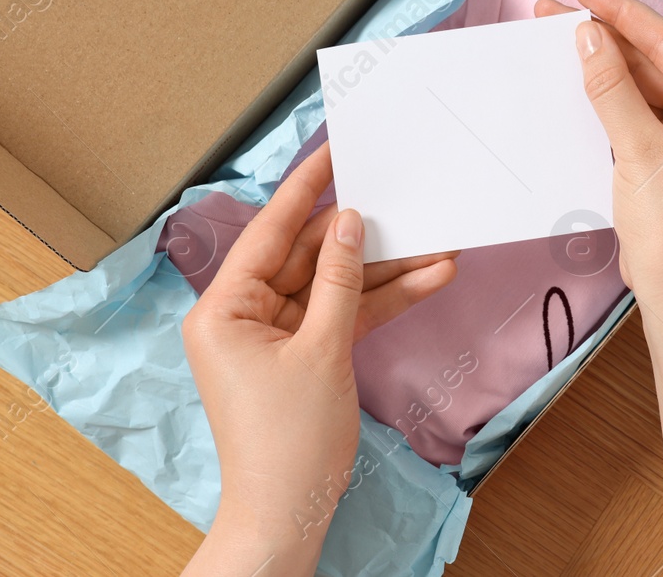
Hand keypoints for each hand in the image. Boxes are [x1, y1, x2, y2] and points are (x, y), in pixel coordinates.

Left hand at [182, 143, 456, 573]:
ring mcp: (276, 335)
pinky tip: (429, 278)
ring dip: (386, 270)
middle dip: (364, 236)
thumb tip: (349, 222)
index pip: (272, 232)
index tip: (335, 150)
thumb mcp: (322, 349)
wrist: (289, 511)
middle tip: (408, 199)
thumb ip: (340, 281)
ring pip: (336, 285)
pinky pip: (345, 314)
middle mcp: (244, 314)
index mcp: (224, 307)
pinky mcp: (306, 355)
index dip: (307, 189)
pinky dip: (383, 301)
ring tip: (438, 243)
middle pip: (310, 256)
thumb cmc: (289, 437)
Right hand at [536, 0, 662, 323]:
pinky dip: (611, 99)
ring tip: (554, 34)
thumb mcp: (639, 151)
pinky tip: (576, 77)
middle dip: (607, 37)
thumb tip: (587, 34)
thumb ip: (612, 88)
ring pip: (647, 86)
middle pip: (658, 62)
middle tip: (553, 8)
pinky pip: (643, 114)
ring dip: (604, 66)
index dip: (623, 13)